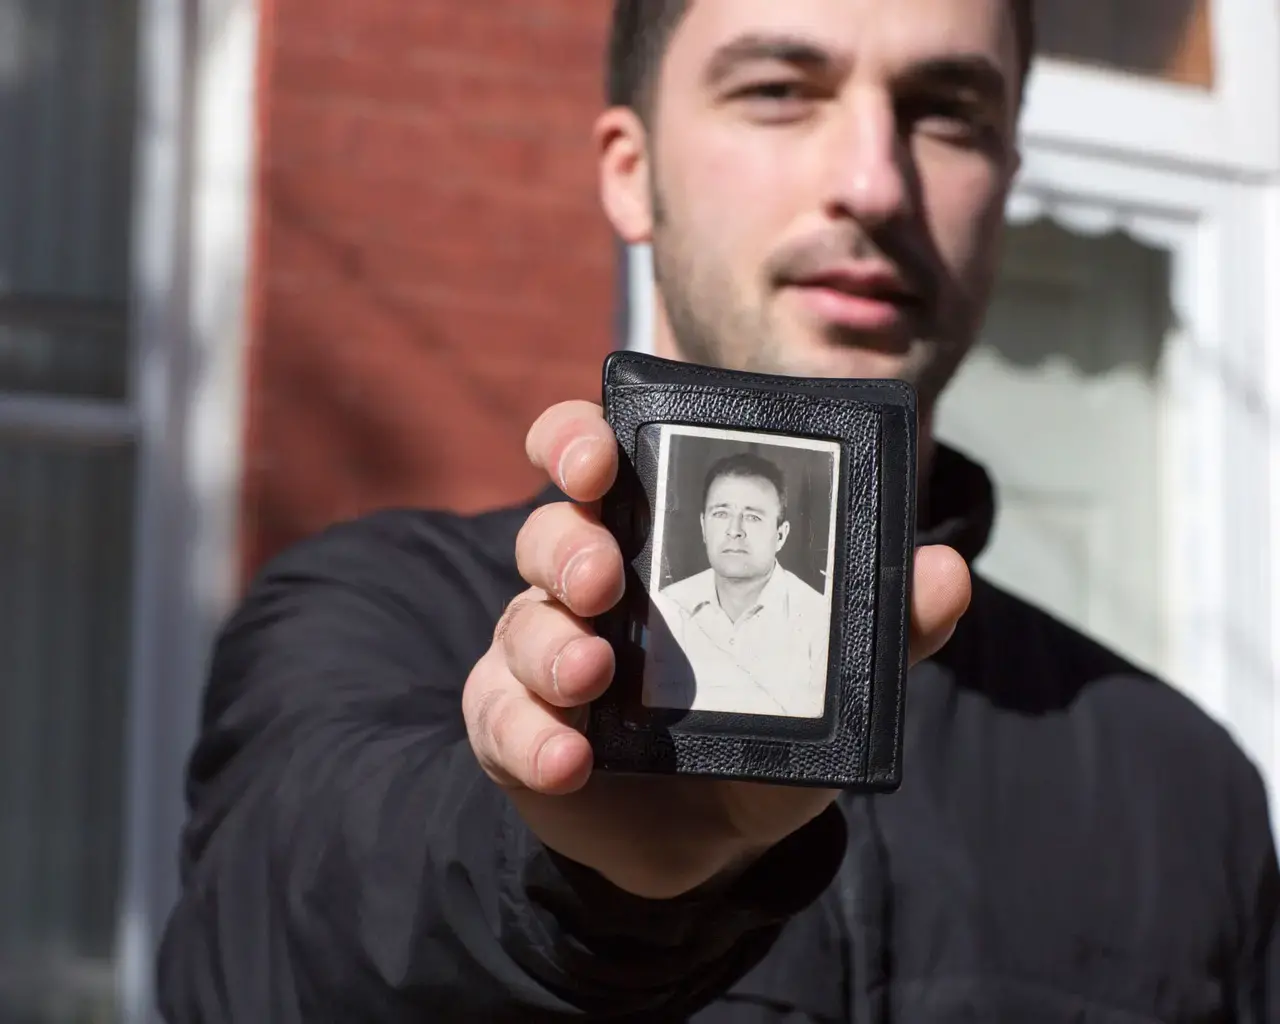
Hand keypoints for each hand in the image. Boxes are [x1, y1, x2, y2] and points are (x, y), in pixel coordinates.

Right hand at [463, 400, 971, 898]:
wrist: (711, 837)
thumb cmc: (762, 724)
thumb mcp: (830, 684)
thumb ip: (887, 629)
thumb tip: (945, 568)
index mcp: (650, 543)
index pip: (591, 460)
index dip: (577, 438)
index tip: (597, 454)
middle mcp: (585, 584)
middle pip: (548, 530)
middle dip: (568, 543)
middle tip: (604, 576)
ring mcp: (541, 653)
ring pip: (521, 620)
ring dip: (551, 643)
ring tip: (592, 676)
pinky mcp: (513, 725)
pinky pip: (499, 718)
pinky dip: (529, 735)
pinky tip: (569, 761)